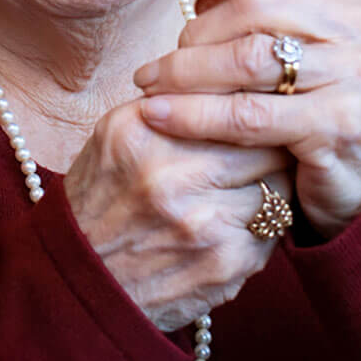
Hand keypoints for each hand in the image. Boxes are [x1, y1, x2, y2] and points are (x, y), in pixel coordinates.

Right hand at [62, 102, 290, 331]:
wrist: (82, 283)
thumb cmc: (102, 201)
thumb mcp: (114, 136)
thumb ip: (169, 102)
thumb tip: (234, 77)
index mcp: (141, 131)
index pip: (233, 101)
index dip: (253, 108)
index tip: (260, 112)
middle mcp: (170, 175)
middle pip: (264, 143)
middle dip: (273, 147)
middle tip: (269, 152)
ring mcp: (203, 222)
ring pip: (278, 188)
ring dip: (273, 189)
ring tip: (249, 191)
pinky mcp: (227, 262)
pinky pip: (273, 231)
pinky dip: (263, 228)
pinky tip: (236, 228)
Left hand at [132, 0, 360, 231]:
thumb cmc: (319, 106)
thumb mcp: (306, 47)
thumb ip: (265, 14)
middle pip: (258, 3)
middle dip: (197, 32)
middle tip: (161, 61)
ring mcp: (355, 76)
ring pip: (247, 59)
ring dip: (183, 73)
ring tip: (148, 85)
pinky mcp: (337, 125)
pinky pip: (247, 113)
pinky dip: (194, 114)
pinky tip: (159, 116)